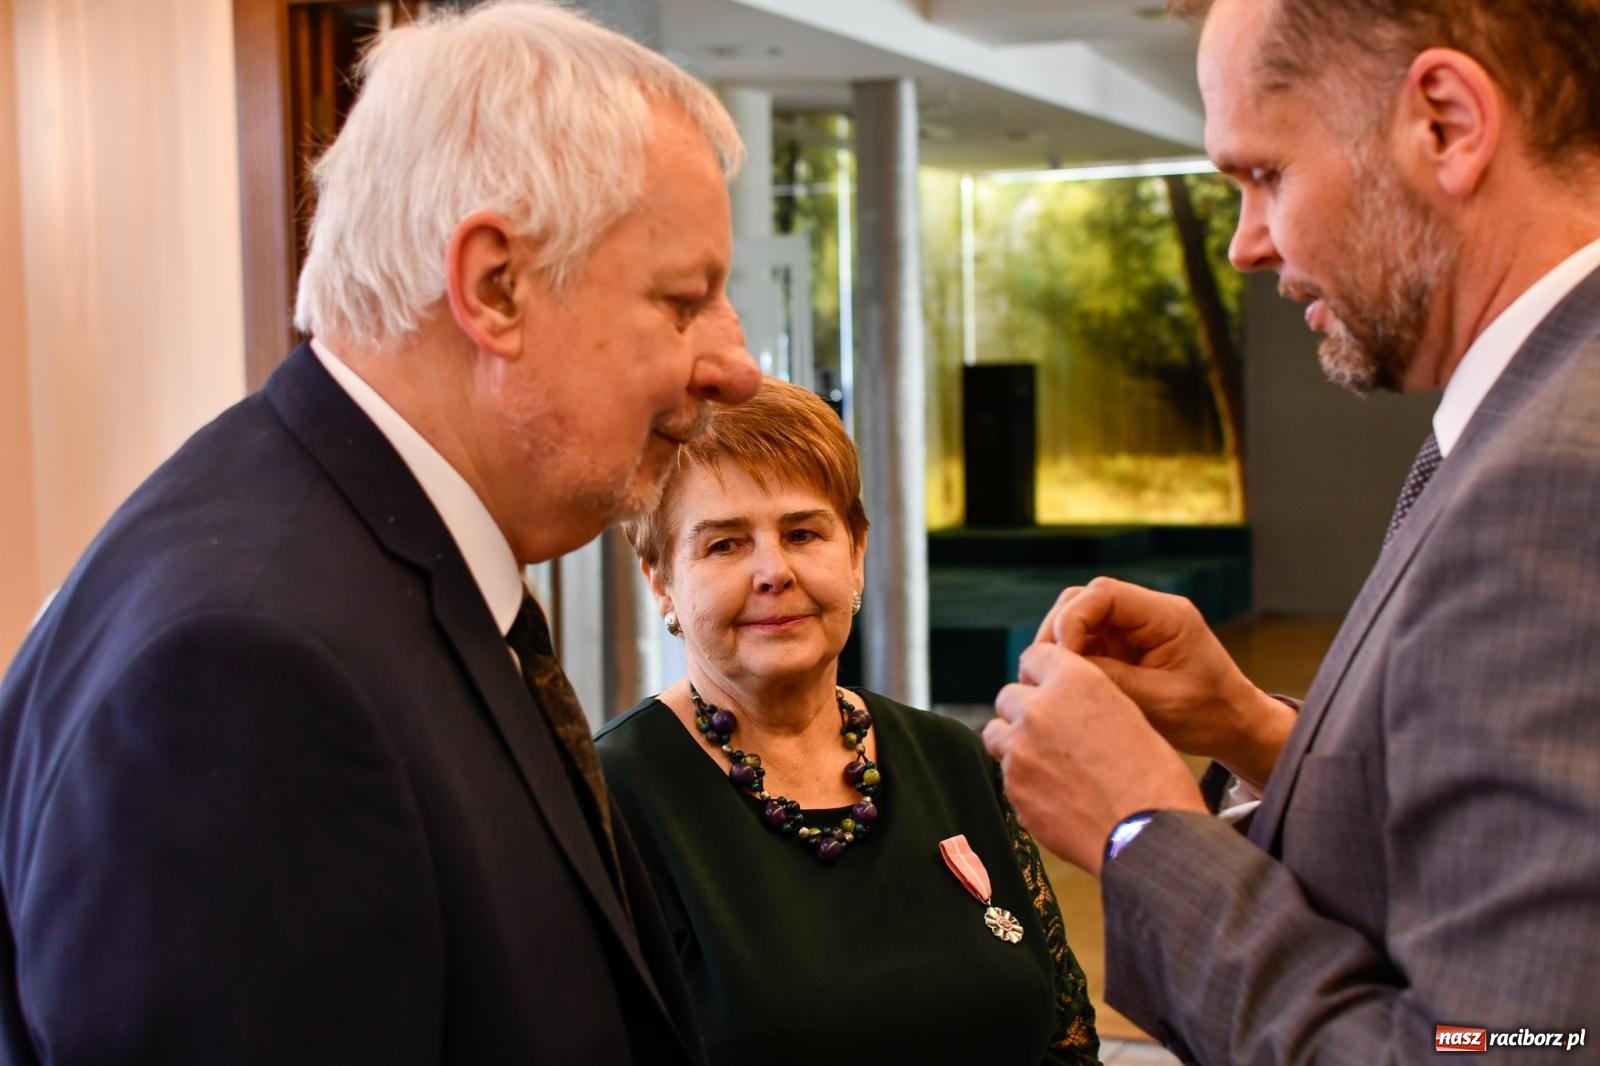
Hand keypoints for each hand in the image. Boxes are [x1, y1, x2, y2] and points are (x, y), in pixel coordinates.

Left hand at [983, 641, 1203, 874]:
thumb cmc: (1153, 778)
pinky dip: (1024, 781)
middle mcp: (1039, 710)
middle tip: (1052, 733)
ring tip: (1050, 764)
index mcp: (1075, 682)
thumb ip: (1086, 699)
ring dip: (1016, 743)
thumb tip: (1063, 700)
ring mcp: (1020, 751)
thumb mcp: (1128, 715)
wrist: (1149, 835)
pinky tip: (1056, 795)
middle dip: (1025, 710)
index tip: (1050, 689)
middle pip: (1009, 696)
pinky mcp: (1013, 789)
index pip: (1034, 656)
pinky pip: (1007, 776)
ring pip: (997, 734)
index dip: (1042, 674)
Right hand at [1035, 577, 1291, 786]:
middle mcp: (1147, 613)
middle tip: (1045, 670)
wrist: (1233, 726)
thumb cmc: (1208, 714)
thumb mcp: (1159, 702)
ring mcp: (1133, 628)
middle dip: (1058, 632)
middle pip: (1083, 600)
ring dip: (1060, 647)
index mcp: (1166, 615)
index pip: (1104, 594)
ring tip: (1053, 680)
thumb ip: (1111, 680)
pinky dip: (1070, 661)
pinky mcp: (1122, 646)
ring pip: (1077, 619)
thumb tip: (1060, 668)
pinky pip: (1084, 642)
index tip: (1062, 656)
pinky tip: (1065, 686)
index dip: (1072, 619)